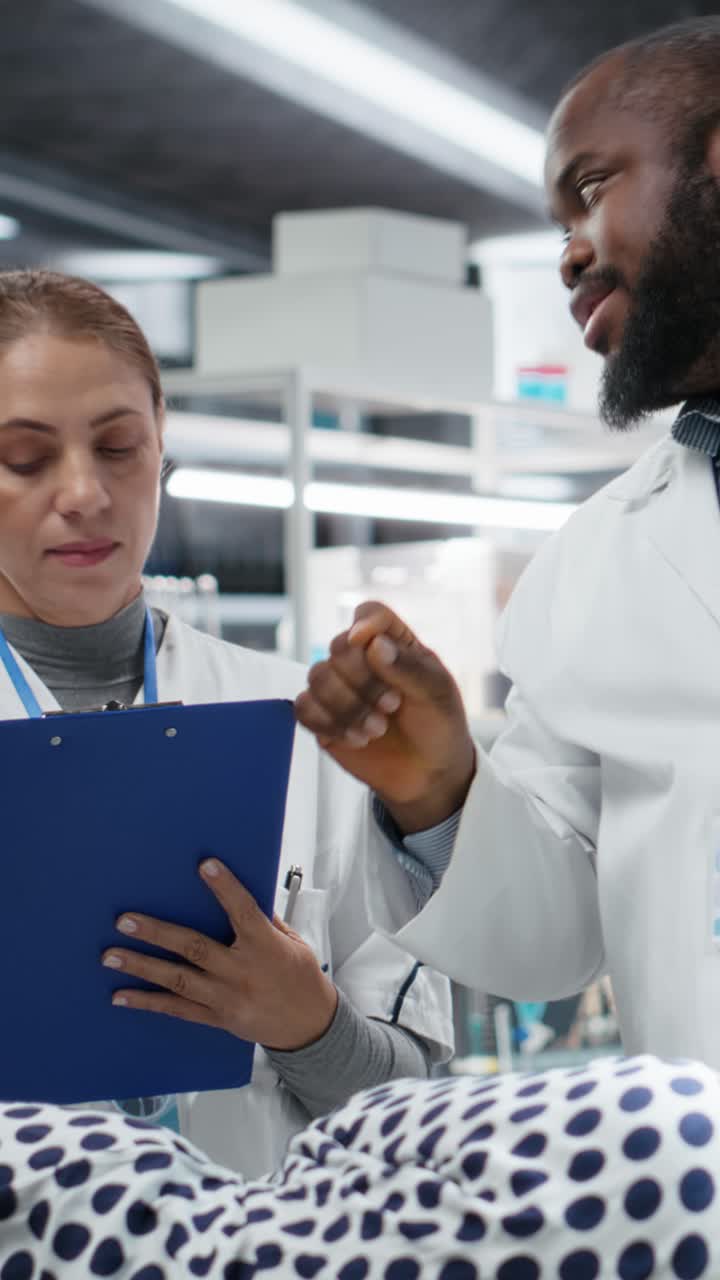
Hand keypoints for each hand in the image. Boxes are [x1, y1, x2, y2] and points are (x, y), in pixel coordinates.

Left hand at [101, 859, 337, 1050]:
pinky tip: (121, 995)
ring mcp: (226, 997)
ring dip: (141, 966)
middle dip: (157, 933)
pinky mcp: (217, 1018)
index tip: (204, 865)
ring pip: (178, 980)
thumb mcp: (293, 942)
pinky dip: (148, 1002)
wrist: (309, 1027)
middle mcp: (241, 972)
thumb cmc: (301, 977)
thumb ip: (265, 921)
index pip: (242, 911)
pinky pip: (177, 1009)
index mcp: (265, 946)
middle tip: (124, 921)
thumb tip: (238, 895)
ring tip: (110, 955)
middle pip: (194, 948)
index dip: (224, 887)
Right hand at [295, 602, 475, 832]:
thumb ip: (407, 667)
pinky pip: (304, 708)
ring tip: (376, 729)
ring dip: (347, 706)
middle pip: (338, 647)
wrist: (429, 774)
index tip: (366, 644)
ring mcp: (340, 688)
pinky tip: (356, 738)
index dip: (364, 624)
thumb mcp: (436, 693)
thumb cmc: (438, 726)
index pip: (370, 614)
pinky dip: (328, 724)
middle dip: (363, 681)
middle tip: (391, 705)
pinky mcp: (324, 718)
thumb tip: (372, 643)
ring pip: (317, 677)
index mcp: (394, 643)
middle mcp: (362, 660)